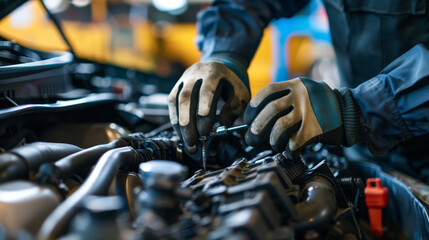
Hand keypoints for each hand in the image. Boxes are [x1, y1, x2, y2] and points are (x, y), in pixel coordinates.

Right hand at [168, 57, 249, 152]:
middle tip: (193, 142)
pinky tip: (181, 133)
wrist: (219, 68)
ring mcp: (184, 78)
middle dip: (188, 123)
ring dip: (180, 124)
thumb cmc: (231, 84)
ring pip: (176, 100)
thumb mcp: (241, 94)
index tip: (204, 131)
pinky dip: (175, 119)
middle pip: (187, 97)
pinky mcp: (177, 86)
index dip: (204, 111)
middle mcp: (196, 73)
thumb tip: (222, 124)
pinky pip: (172, 102)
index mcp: (214, 72)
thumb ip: (234, 109)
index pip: (206, 91)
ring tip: (187, 142)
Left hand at [243, 77, 360, 157]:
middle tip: (251, 138)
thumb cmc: (321, 106)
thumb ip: (285, 99)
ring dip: (273, 140)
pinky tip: (290, 150)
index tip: (247, 118)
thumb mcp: (304, 93)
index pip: (268, 92)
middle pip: (271, 111)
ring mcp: (309, 111)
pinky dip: (289, 149)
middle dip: (257, 127)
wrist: (350, 113)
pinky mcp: (316, 129)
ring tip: (274, 144)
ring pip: (280, 128)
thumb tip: (256, 120)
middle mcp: (302, 95)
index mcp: (296, 85)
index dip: (254, 106)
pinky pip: (294, 142)